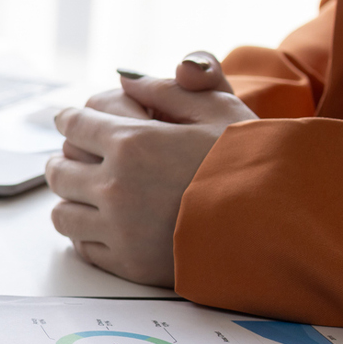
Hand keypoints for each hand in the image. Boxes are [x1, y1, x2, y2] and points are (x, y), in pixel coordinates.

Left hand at [44, 52, 256, 286]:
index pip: (74, 125)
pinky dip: (87, 232)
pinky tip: (103, 224)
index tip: (72, 121)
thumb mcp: (220, 109)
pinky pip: (84, 246)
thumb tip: (128, 79)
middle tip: (72, 157)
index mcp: (131, 143)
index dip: (71, 119)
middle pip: (60, 169)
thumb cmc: (254, 163)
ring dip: (71, 199)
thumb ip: (171, 88)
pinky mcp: (129, 264)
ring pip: (63, 212)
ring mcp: (119, 228)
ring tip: (84, 194)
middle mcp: (116, 186)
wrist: (282, 225)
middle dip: (65, 159)